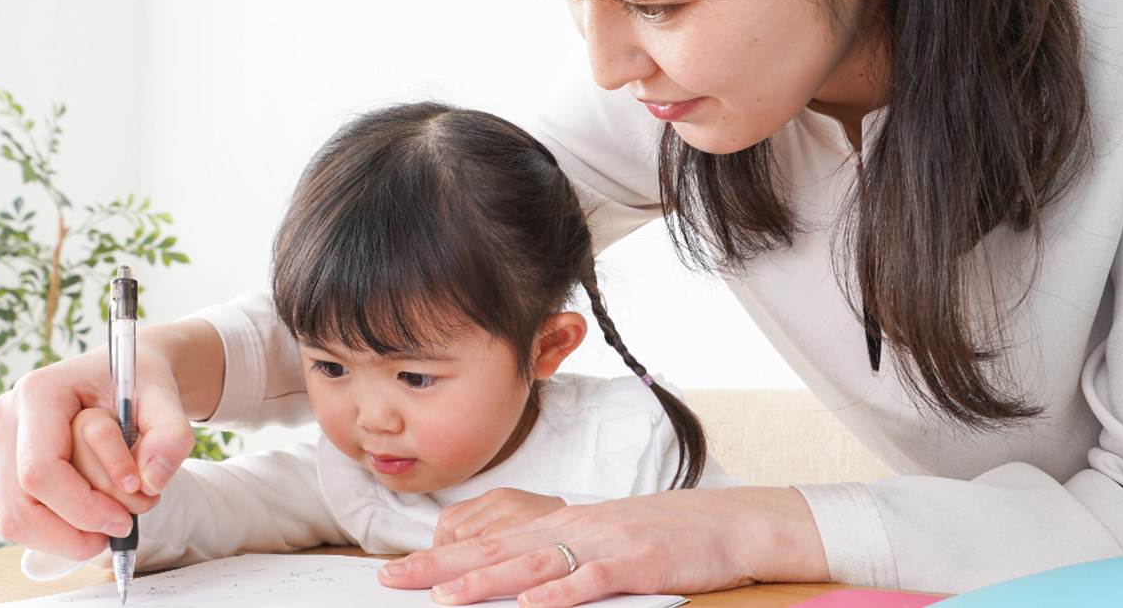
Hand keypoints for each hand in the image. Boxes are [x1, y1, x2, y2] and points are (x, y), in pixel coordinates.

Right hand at [0, 322, 214, 560]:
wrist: (124, 372)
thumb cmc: (138, 382)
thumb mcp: (166, 400)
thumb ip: (171, 435)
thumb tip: (152, 480)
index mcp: (39, 392)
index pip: (41, 471)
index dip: (82, 507)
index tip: (124, 519)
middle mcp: (7, 418)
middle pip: (19, 506)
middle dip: (74, 532)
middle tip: (121, 528)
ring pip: (15, 520)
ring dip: (66, 537)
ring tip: (112, 521)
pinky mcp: (3, 466)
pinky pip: (20, 517)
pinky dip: (58, 531)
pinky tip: (92, 517)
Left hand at [378, 487, 827, 607]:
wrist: (729, 522)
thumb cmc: (664, 536)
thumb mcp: (602, 542)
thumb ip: (556, 558)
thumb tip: (512, 586)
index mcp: (561, 525)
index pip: (489, 542)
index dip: (439, 557)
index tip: (394, 571)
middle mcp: (573, 529)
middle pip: (497, 550)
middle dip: (441, 568)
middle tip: (393, 580)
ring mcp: (604, 545)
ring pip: (535, 564)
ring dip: (488, 581)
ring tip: (446, 596)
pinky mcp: (637, 563)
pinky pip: (594, 580)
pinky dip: (563, 593)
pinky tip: (534, 607)